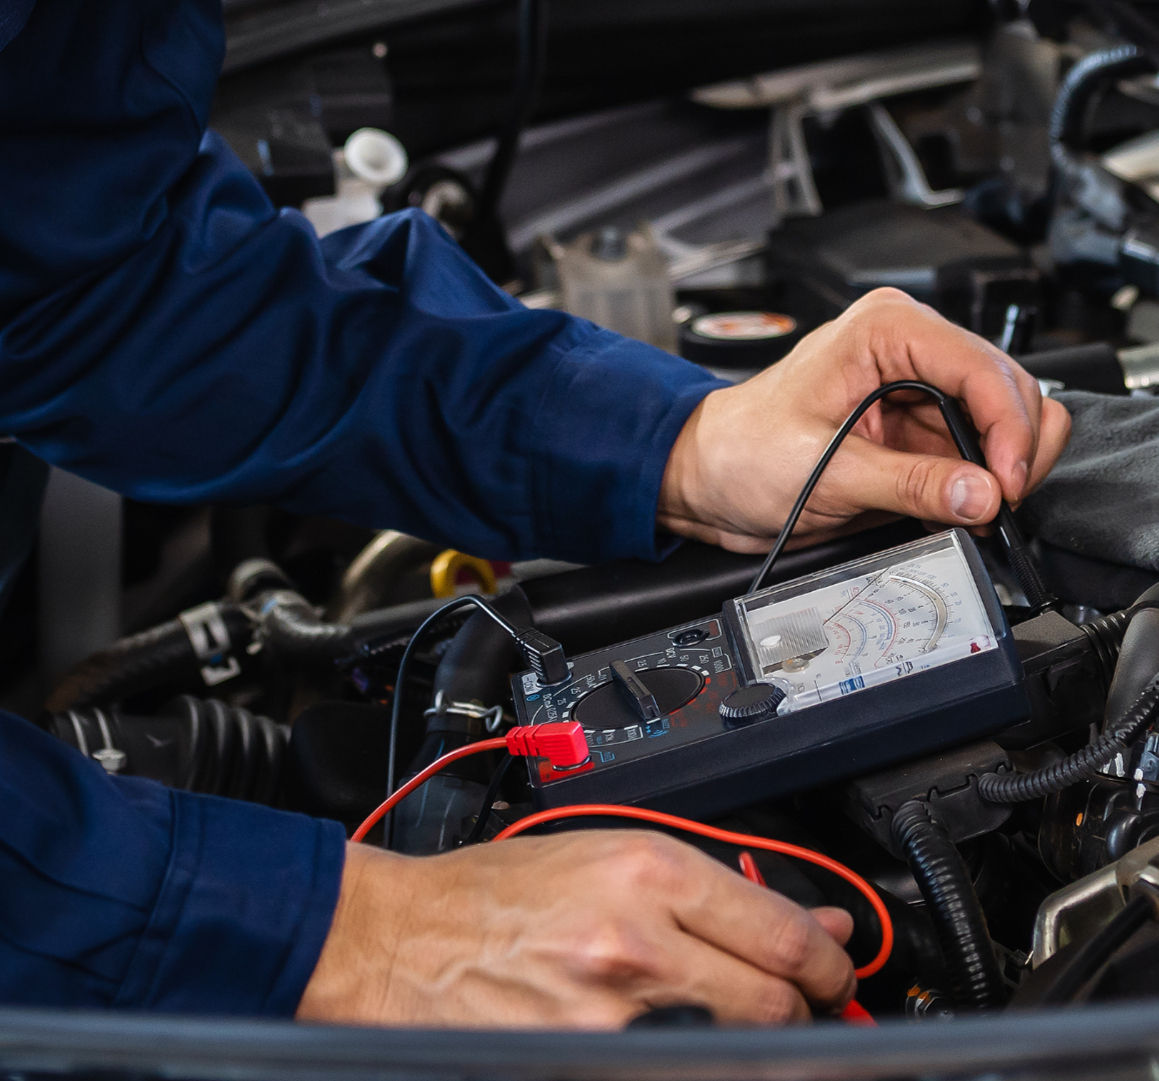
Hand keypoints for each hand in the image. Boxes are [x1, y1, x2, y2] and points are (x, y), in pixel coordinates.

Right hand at [296, 832, 855, 1027]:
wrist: (405, 940)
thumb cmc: (499, 891)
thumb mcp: (609, 856)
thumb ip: (715, 888)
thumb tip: (806, 917)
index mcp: (647, 870)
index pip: (780, 930)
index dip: (826, 960)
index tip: (832, 965)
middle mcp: (638, 942)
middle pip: (773, 999)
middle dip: (803, 1007)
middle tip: (799, 1001)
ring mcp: (614, 1014)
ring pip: (735, 1044)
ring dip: (753, 1037)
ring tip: (729, 1016)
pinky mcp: (589, 1059)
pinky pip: (677, 1062)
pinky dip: (694, 1051)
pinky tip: (678, 1034)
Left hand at [659, 288, 1070, 552]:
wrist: (707, 480)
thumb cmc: (739, 451)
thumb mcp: (824, 471)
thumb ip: (908, 483)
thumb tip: (980, 493)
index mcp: (886, 330)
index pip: (982, 368)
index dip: (1009, 428)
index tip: (1007, 484)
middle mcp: (910, 353)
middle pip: (1008, 392)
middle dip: (1014, 452)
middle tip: (998, 504)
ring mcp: (918, 396)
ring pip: (1002, 428)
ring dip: (1001, 474)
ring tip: (979, 512)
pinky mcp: (916, 436)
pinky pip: (975, 460)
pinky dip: (980, 488)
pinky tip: (962, 510)